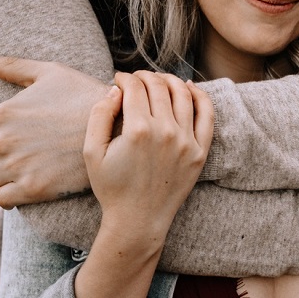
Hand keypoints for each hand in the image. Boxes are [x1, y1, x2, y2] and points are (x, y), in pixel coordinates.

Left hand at [0, 53, 111, 207]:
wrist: (117, 125)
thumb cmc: (83, 94)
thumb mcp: (48, 72)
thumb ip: (11, 66)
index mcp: (3, 114)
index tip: (2, 139)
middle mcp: (4, 141)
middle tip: (14, 156)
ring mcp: (18, 166)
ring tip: (19, 172)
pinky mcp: (34, 189)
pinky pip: (3, 199)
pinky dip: (10, 195)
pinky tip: (27, 185)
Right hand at [85, 71, 213, 238]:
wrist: (138, 220)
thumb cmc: (112, 187)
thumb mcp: (92, 152)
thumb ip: (99, 115)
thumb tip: (115, 89)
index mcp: (137, 130)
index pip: (134, 87)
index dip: (124, 78)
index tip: (118, 79)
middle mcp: (166, 132)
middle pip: (158, 86)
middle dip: (144, 76)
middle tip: (136, 79)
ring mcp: (187, 141)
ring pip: (182, 93)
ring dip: (168, 80)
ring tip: (158, 80)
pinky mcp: (200, 151)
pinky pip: (206, 113)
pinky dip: (199, 95)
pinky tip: (188, 87)